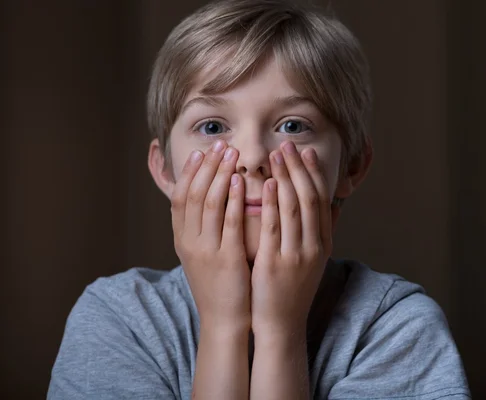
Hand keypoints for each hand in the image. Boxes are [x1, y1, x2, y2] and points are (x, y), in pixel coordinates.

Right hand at [171, 140, 250, 331]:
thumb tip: (207, 199)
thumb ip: (201, 228)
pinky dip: (233, 200)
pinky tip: (241, 183)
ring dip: (220, 175)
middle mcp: (189, 242)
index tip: (200, 151)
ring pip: (209, 203)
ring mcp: (206, 250)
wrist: (223, 319)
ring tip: (232, 154)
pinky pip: (229, 223)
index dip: (189, 172)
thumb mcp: (200, 254)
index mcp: (181, 240)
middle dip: (207, 166)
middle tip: (220, 144)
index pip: (179, 197)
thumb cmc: (217, 284)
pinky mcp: (226, 258)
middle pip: (193, 194)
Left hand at [251, 141, 332, 337]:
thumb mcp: (313, 260)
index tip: (307, 152)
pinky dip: (273, 203)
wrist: (281, 324)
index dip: (315, 174)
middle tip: (288, 145)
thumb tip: (331, 205)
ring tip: (277, 155)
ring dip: (287, 178)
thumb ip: (319, 232)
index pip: (321, 201)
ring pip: (294, 208)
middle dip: (299, 169)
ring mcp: (296, 255)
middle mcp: (314, 246)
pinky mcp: (276, 264)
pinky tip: (269, 184)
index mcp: (323, 243)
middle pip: (309, 198)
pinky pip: (275, 227)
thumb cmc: (292, 289)